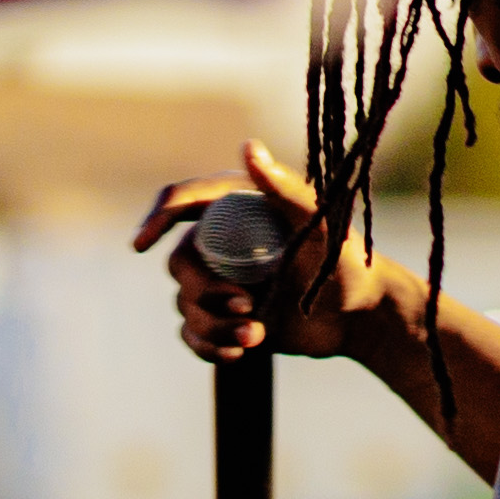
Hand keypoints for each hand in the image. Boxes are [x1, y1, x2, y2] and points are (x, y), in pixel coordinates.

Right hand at [130, 147, 377, 363]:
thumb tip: (248, 147)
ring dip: (214, 324)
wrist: (358, 315)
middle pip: (179, 262)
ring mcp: (222, 282)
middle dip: (205, 289)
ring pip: (185, 304)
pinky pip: (194, 334)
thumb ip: (284, 189)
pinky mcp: (226, 317)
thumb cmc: (345, 261)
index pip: (181, 202)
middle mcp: (223, 242)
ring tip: (256, 334)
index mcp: (237, 208)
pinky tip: (239, 351)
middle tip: (249, 304)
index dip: (155, 218)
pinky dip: (210, 346)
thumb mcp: (320, 224)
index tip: (141, 244)